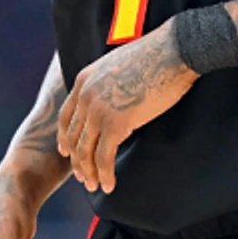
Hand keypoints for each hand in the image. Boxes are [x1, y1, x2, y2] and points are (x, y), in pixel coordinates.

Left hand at [56, 21, 196, 192]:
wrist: (172, 52)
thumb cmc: (155, 57)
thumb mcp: (118, 67)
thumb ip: (108, 85)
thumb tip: (114, 101)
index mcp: (84, 80)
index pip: (66, 116)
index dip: (65, 138)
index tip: (67, 152)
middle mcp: (85, 96)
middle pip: (74, 137)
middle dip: (77, 161)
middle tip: (83, 177)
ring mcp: (98, 111)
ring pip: (86, 151)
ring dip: (89, 173)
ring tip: (95, 185)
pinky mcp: (116, 124)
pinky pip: (104, 157)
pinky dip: (105, 174)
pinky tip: (109, 185)